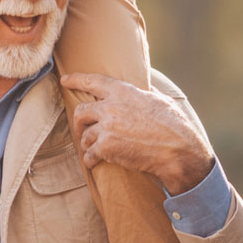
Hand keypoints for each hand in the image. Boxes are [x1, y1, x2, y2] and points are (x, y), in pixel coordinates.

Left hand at [60, 73, 213, 194]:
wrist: (177, 150)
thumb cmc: (175, 125)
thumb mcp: (161, 100)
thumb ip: (146, 93)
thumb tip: (145, 86)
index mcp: (124, 92)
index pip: (93, 81)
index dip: (76, 79)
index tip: (65, 80)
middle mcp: (111, 107)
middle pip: (81, 111)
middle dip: (78, 122)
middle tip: (80, 129)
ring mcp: (107, 127)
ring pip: (84, 135)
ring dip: (87, 143)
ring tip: (93, 149)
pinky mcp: (106, 147)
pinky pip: (90, 154)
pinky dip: (91, 159)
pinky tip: (93, 162)